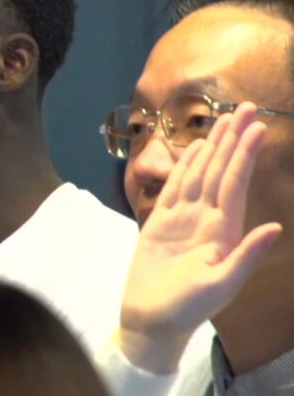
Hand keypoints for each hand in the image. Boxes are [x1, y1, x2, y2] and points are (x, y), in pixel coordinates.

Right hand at [117, 103, 281, 372]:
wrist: (152, 320)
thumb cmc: (187, 309)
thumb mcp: (220, 286)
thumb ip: (246, 256)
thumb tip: (276, 229)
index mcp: (223, 231)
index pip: (235, 183)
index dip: (245, 155)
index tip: (257, 127)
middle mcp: (206, 220)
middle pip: (220, 171)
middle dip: (233, 140)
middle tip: (246, 108)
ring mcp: (184, 219)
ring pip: (200, 174)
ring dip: (213, 147)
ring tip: (224, 120)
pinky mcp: (161, 222)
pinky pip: (176, 187)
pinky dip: (185, 166)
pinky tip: (195, 150)